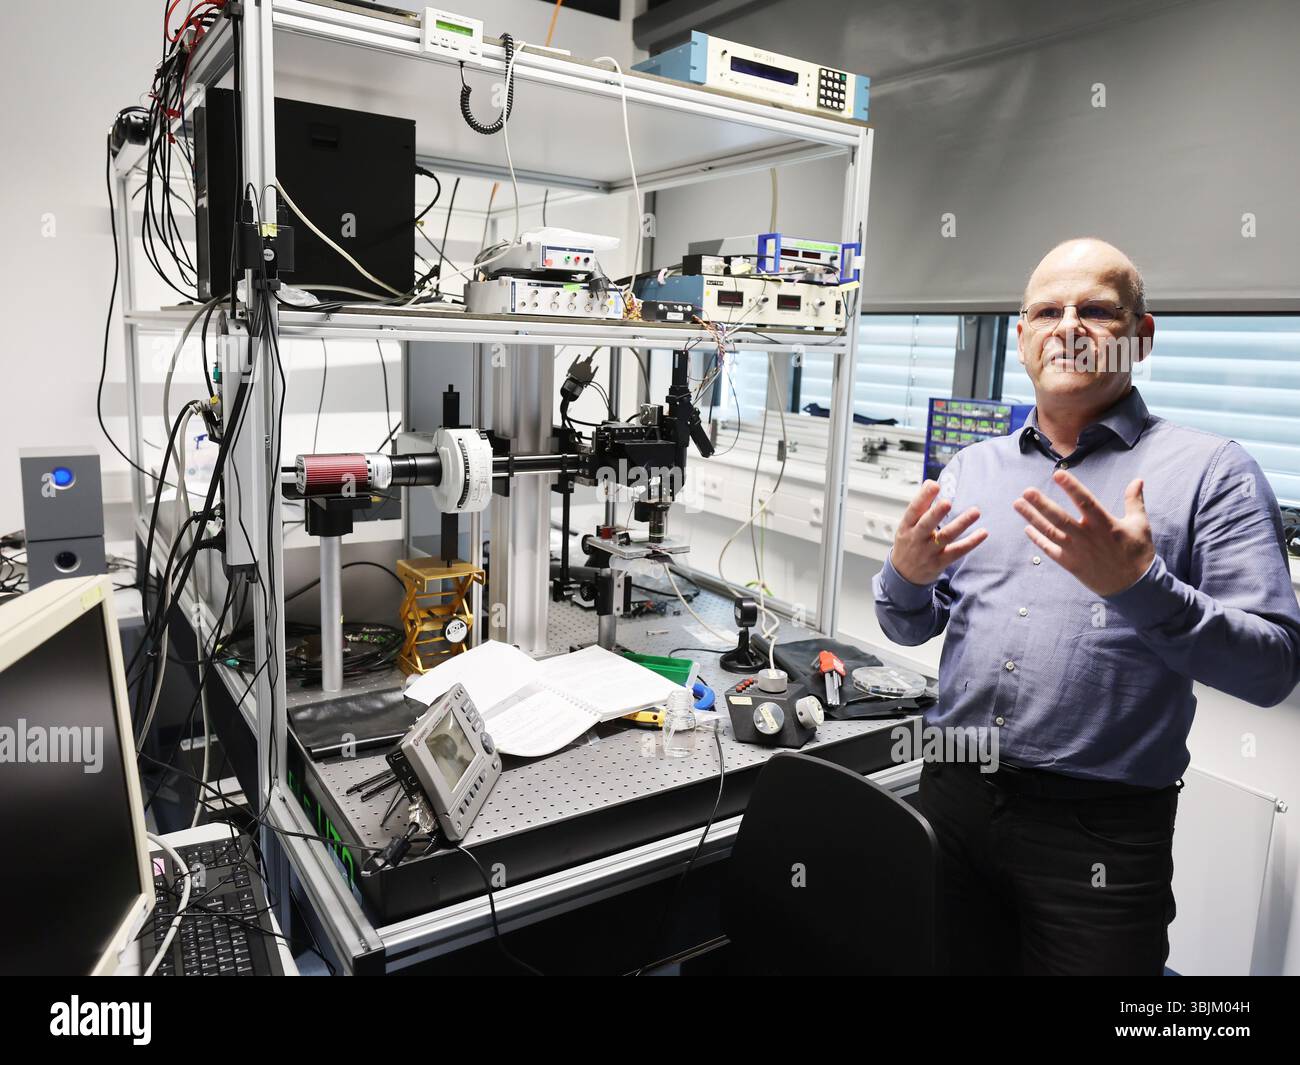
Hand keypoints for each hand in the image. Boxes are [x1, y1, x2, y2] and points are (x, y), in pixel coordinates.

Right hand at [890, 480, 986, 585]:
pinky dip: (971, 542)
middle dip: (936, 513)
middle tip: (947, 502)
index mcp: (907, 527)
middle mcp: (916, 538)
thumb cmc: (908, 545)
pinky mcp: (940, 562)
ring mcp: (928, 552)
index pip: (913, 510)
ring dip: (961, 524)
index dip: (923, 497)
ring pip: (946, 536)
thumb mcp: (907, 526)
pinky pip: (957, 551)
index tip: (933, 485)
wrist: (903, 575)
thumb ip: (920, 507)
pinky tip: (982, 533)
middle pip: (926, 524)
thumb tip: (931, 484)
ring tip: (975, 512)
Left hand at [1012, 471, 1154, 595]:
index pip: (1086, 502)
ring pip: (1050, 532)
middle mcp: (1087, 537)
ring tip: (1017, 504)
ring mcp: (1077, 551)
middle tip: (1026, 491)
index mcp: (1105, 524)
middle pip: (1060, 518)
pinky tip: (1027, 528)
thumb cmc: (1137, 552)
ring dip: (1032, 518)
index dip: (1072, 488)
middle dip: (1041, 504)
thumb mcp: (1140, 524)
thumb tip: (1137, 480)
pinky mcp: (1071, 564)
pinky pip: (1050, 550)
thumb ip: (1134, 501)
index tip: (1057, 474)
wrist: (1135, 586)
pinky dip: (1038, 539)